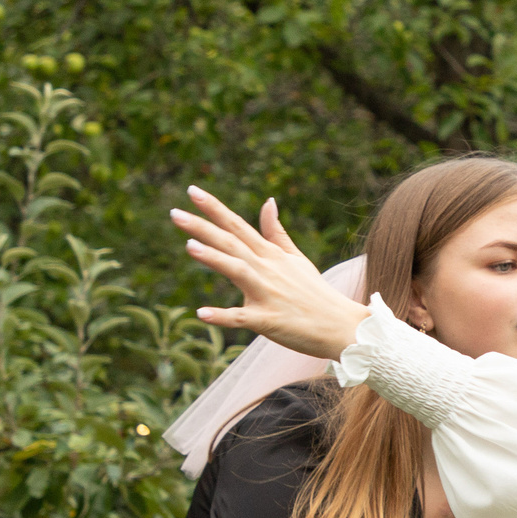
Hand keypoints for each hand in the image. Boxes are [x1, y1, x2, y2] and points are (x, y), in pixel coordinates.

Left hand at [174, 188, 370, 359]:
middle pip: (231, 243)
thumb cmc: (316, 293)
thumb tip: (267, 201)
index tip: (192, 191)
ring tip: (189, 246)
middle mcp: (266, 270)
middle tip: (174, 212)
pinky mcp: (268, 321)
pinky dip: (222, 316)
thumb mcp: (296, 258)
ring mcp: (267, 295)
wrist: (341, 326)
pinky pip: (242, 318)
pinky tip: (202, 313)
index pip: (238, 225)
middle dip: (202, 227)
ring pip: (237, 271)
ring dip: (214, 259)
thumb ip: (276, 232)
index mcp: (270, 255)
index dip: (214, 208)